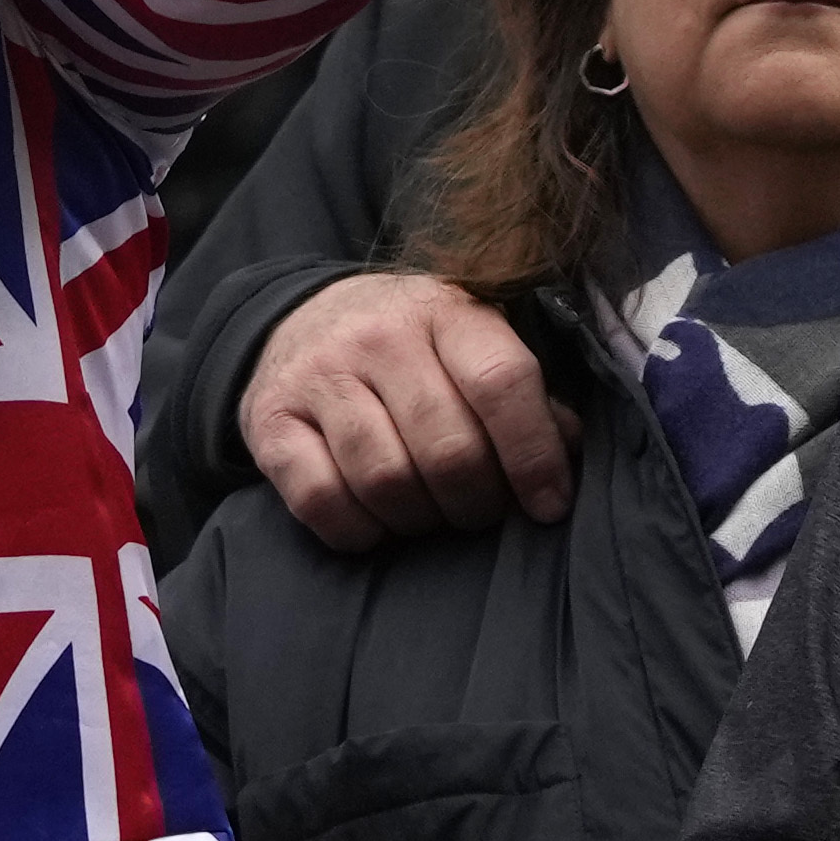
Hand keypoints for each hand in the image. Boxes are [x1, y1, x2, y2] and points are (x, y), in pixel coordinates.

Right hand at [240, 272, 573, 547]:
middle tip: (480, 510)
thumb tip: (569, 447)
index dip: (534, 454)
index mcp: (445, 311)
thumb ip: (523, 393)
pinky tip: (375, 520)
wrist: (299, 319)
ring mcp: (319, 375)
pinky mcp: (270, 420)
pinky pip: (321, 500)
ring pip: (386, 480)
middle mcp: (379, 335)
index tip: (548, 504)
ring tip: (429, 512)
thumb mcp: (469, 344)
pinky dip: (358, 529)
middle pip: (448, 448)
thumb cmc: (409, 348)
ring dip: (419, 518)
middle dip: (477, 501)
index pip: (501, 382)